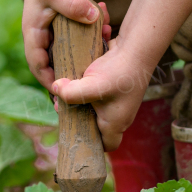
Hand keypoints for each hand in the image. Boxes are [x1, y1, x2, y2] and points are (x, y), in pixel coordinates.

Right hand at [20, 0, 107, 88]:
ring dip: (89, 55)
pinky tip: (109, 30)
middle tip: (87, 87)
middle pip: (55, 65)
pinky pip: (83, 39)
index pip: (38, 65)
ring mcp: (58, 33)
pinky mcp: (72, 27)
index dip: (48, 80)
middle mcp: (45, 38)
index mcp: (34, 34)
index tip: (63, 90)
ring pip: (72, 53)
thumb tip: (93, 18)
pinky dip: (96, 37)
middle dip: (71, 76)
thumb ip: (73, 5)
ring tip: (104, 53)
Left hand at [50, 36, 152, 151]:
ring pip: (96, 108)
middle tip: (64, 108)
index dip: (93, 144)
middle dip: (79, 118)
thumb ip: (72, 92)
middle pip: (97, 125)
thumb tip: (55, 89)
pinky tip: (76, 78)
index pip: (108, 145)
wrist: (136, 46)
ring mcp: (117, 100)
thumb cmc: (120, 71)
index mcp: (116, 122)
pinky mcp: (114, 86)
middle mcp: (119, 114)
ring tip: (66, 92)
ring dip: (81, 101)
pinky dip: (87, 87)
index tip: (76, 133)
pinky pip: (98, 92)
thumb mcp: (94, 85)